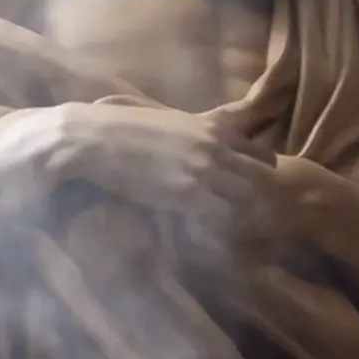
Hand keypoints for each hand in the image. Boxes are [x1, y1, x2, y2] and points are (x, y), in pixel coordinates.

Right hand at [61, 101, 280, 260]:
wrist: (94, 138)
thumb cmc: (123, 128)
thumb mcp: (170, 122)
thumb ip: (195, 132)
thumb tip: (204, 143)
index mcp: (214, 128)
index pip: (263, 156)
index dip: (260, 178)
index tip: (247, 194)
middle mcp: (217, 147)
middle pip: (264, 180)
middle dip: (260, 202)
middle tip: (246, 221)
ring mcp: (205, 170)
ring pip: (249, 201)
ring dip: (242, 218)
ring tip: (228, 233)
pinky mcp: (187, 193)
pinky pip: (222, 219)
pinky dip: (220, 231)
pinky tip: (207, 237)